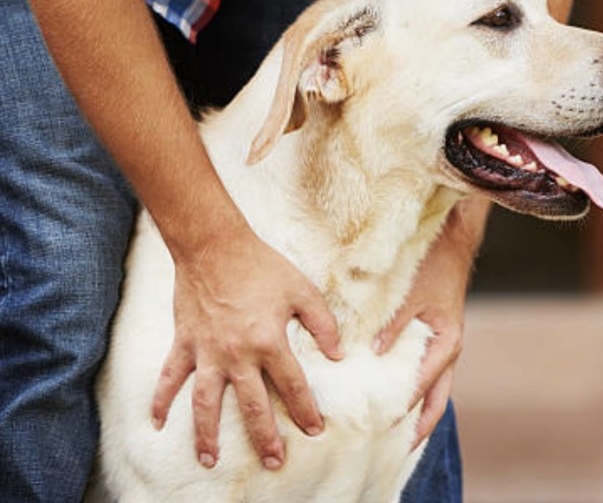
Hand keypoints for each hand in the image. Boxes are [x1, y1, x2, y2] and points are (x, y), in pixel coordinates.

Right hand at [150, 224, 342, 469]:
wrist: (214, 246)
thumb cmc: (261, 267)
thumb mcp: (302, 290)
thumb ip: (323, 323)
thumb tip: (338, 354)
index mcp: (269, 342)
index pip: (293, 386)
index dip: (305, 411)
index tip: (314, 431)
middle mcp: (237, 354)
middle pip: (252, 406)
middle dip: (264, 438)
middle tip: (274, 463)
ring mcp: (207, 352)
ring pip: (205, 403)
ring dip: (206, 434)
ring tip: (209, 460)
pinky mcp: (184, 343)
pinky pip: (169, 378)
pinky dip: (160, 400)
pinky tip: (157, 423)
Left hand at [373, 198, 488, 448]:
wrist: (451, 244)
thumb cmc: (433, 266)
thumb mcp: (411, 296)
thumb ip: (393, 325)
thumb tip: (373, 352)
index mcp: (447, 343)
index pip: (423, 386)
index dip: (403, 407)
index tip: (381, 424)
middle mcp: (448, 350)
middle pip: (436, 399)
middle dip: (418, 425)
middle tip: (396, 448)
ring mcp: (444, 346)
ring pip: (434, 389)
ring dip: (417, 410)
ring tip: (396, 432)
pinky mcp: (436, 339)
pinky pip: (428, 373)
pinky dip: (415, 388)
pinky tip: (395, 394)